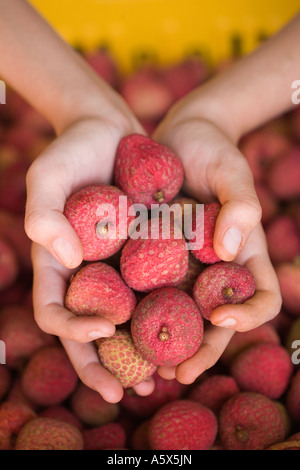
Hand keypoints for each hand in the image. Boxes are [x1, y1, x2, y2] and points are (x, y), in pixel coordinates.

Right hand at [25, 116, 154, 402]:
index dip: (73, 331)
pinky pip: (154, 289)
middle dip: (106, 365)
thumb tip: (68, 260)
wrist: (108, 129)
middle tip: (131, 393)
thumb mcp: (47, 176)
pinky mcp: (144, 254)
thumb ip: (44, 215)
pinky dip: (165, 313)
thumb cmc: (71, 151)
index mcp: (57, 264)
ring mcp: (115, 266)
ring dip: (139, 353)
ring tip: (163, 377)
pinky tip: (188, 329)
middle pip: (90, 331)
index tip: (103, 331)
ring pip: (125, 321)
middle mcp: (87, 273)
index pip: (55, 312)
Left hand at [152, 116, 281, 383]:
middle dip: (202, 350)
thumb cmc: (212, 149)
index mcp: (243, 255)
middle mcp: (214, 269)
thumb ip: (241, 203)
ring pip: (181, 317)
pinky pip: (148, 292)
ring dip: (167, 346)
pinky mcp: (152, 259)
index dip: (249, 315)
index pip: (261, 297)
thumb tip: (232, 249)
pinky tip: (117, 329)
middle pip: (217, 323)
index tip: (221, 317)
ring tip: (146, 368)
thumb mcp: (232, 170)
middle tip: (178, 372)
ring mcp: (185, 267)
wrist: (176, 137)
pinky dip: (138, 315)